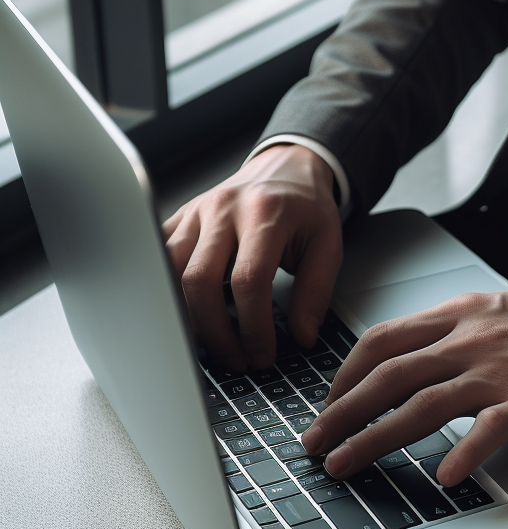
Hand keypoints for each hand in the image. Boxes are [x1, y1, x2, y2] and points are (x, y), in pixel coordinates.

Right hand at [162, 143, 343, 370]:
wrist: (285, 168)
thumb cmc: (306, 208)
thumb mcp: (328, 245)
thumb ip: (316, 292)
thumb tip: (302, 337)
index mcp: (264, 214)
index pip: (248, 280)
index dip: (252, 326)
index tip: (262, 355)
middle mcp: (222, 210)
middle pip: (199, 281)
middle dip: (215, 332)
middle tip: (237, 360)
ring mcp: (194, 214)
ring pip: (169, 273)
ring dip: (187, 318)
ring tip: (213, 344)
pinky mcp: (178, 220)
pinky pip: (158, 260)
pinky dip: (167, 293)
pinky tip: (188, 315)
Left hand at [301, 289, 507, 486]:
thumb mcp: (494, 309)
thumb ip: (451, 330)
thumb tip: (406, 357)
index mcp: (458, 315)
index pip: (384, 340)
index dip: (346, 374)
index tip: (329, 401)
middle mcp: (470, 340)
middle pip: (390, 376)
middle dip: (342, 412)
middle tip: (315, 441)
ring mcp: (498, 371)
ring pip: (423, 405)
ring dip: (375, 437)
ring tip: (345, 463)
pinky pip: (488, 430)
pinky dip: (463, 454)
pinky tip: (444, 478)